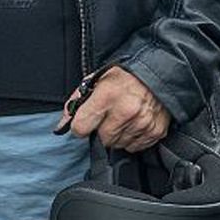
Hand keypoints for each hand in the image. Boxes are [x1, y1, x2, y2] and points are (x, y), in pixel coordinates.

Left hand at [55, 66, 169, 151]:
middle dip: (101, 130)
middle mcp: (125, 110)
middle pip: (101, 139)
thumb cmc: (124, 76)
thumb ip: (76, 102)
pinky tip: (134, 123)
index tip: (86, 121)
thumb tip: (62, 125)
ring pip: (118, 145)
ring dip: (117, 135)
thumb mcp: (96, 80)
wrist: (158, 73)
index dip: (81, 125)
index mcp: (107, 95)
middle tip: (108, 116)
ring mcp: (142, 122)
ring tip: (123, 118)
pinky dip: (132, 138)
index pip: (81, 128)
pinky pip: (134, 147)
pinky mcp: (155, 131)